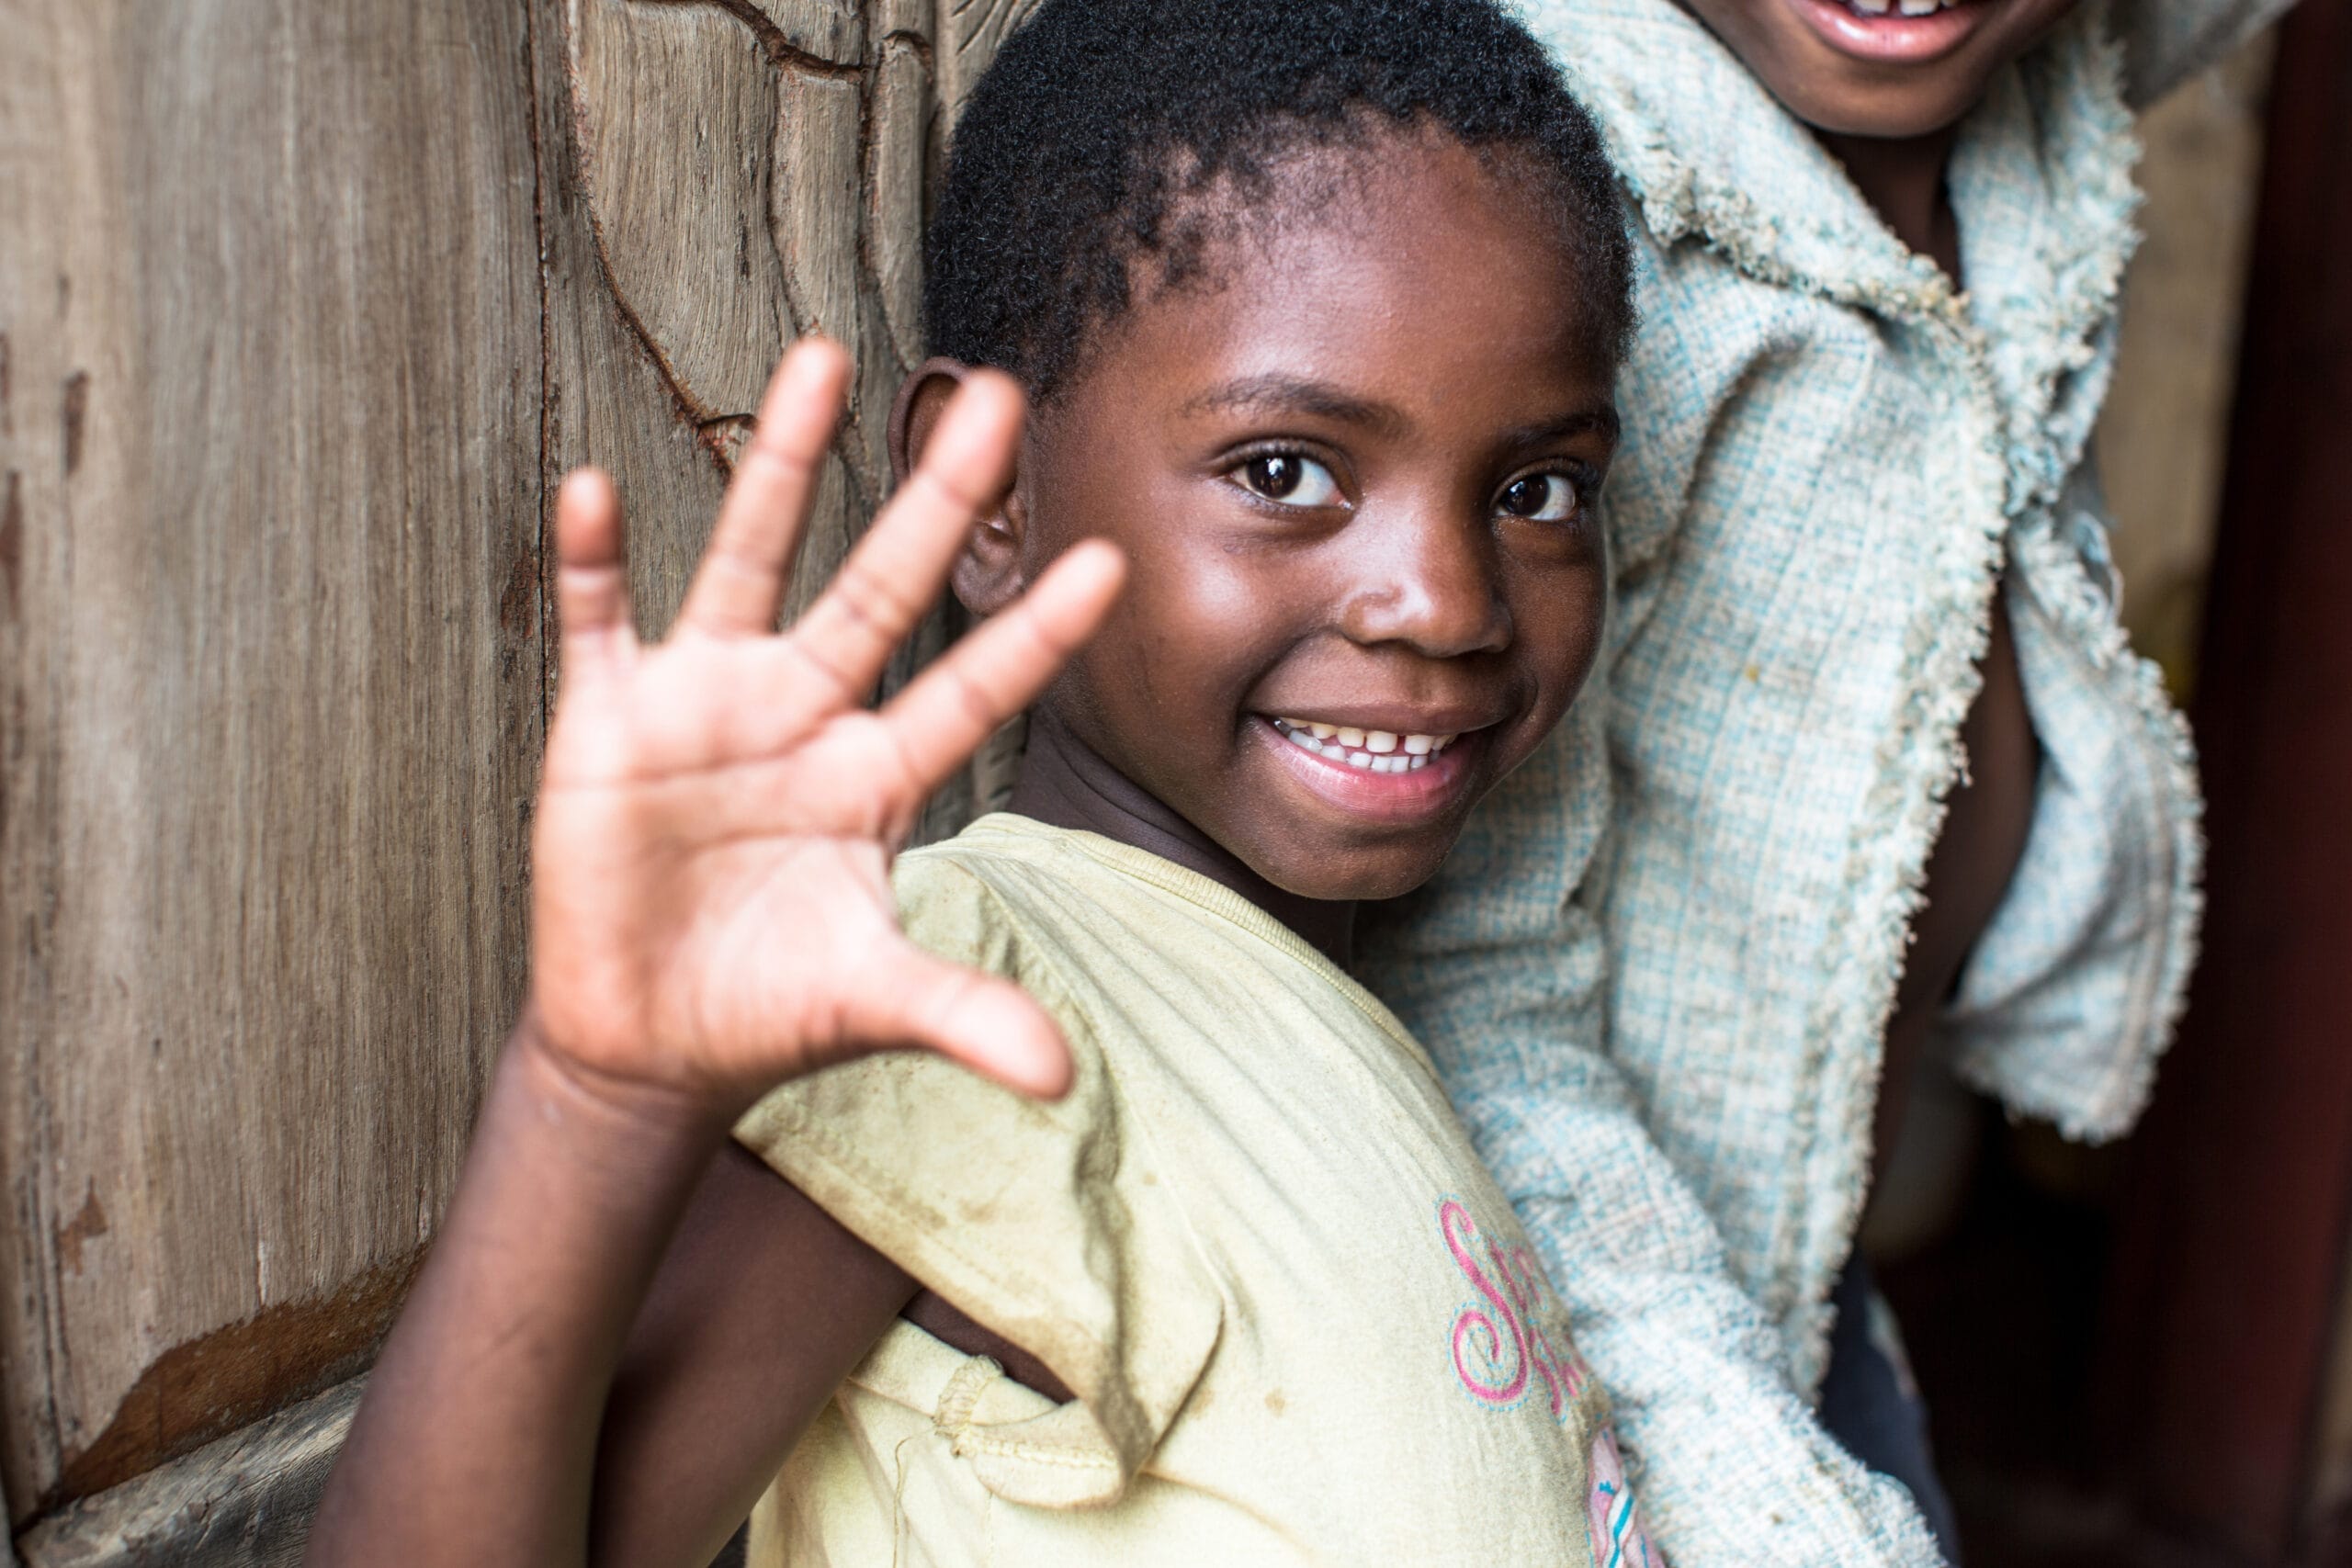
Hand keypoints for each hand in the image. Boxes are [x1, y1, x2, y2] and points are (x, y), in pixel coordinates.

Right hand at [529, 339, 1122, 1110]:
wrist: (648, 1039)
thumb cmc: (772, 1007)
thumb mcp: (871, 1001)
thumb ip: (962, 1015)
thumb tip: (1063, 1079)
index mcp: (877, 777)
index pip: (974, 688)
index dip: (1036, 632)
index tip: (1111, 561)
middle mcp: (804, 716)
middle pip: (881, 589)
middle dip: (938, 498)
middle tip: (1004, 396)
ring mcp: (705, 705)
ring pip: (750, 560)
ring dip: (780, 466)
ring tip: (821, 357)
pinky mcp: (608, 723)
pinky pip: (599, 623)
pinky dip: (593, 562)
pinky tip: (597, 492)